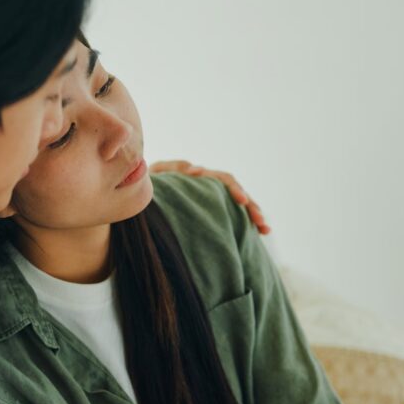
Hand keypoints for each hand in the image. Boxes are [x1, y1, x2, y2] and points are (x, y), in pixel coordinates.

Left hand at [149, 160, 270, 233]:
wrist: (137, 194)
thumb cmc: (145, 183)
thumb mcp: (155, 174)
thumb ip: (171, 168)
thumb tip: (196, 169)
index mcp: (198, 176)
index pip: (222, 179)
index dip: (233, 189)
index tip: (242, 201)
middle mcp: (209, 186)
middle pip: (237, 194)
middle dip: (251, 206)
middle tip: (261, 221)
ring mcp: (210, 198)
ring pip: (238, 205)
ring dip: (253, 215)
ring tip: (265, 229)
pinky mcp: (210, 210)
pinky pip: (231, 216)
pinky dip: (244, 224)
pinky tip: (259, 234)